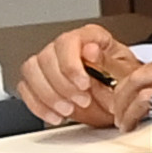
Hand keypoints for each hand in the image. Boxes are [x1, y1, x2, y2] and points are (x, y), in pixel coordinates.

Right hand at [12, 25, 128, 126]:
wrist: (120, 99)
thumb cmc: (124, 81)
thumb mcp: (126, 73)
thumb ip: (109, 62)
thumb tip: (90, 50)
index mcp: (90, 37)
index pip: (68, 41)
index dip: (71, 64)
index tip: (84, 85)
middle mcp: (66, 46)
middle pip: (46, 58)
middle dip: (62, 85)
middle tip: (82, 101)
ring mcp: (49, 61)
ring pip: (31, 71)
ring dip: (48, 96)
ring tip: (69, 110)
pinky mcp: (38, 80)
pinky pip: (25, 88)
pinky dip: (38, 106)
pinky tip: (56, 115)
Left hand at [107, 42, 151, 152]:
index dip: (135, 84)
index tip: (128, 99)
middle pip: (142, 72)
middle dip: (123, 94)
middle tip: (119, 111)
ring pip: (141, 83)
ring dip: (125, 105)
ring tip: (124, 120)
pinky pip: (151, 99)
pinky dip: (134, 112)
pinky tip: (134, 123)